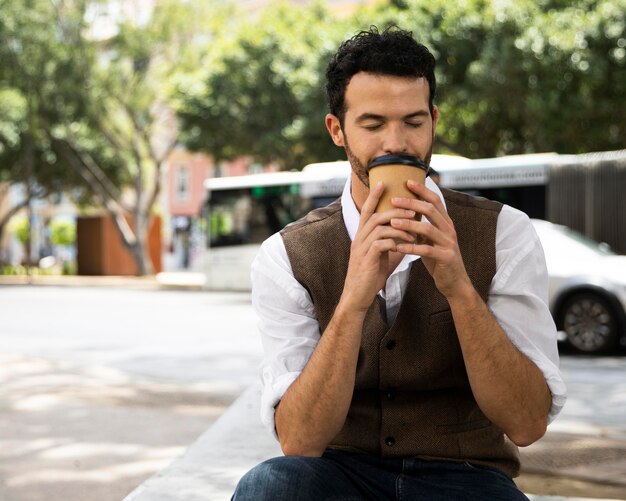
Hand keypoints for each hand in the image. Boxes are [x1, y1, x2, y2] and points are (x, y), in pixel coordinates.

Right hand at [342, 181, 416, 311]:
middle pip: (376, 215)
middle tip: (413, 210)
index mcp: (361, 236)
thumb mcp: (379, 256)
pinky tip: (407, 245)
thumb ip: (389, 242)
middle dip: (395, 210)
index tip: (384, 182)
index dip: (374, 196)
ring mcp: (361, 248)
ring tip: (415, 230)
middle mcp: (359, 239)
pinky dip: (396, 241)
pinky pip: (382, 243)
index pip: (366, 210)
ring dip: (400, 226)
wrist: (357, 297)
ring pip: (380, 227)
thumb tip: (405, 233)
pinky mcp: (367, 259)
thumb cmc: (369, 277)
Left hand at [390, 180, 472, 299]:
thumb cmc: (438, 259)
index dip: (422, 190)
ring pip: (427, 229)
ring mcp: (449, 243)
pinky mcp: (446, 257)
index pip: (435, 201)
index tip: (406, 181)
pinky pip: (426, 250)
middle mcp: (449, 229)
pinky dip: (411, 248)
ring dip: (408, 225)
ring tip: (392, 223)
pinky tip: (398, 247)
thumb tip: (404, 211)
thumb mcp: (429, 240)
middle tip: (393, 200)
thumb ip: (421, 226)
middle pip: (431, 210)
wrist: (454, 282)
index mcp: (445, 223)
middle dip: (411, 203)